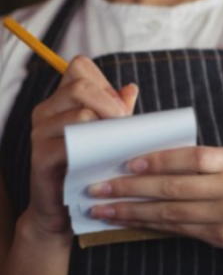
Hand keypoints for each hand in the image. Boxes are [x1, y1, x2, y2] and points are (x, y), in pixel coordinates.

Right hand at [24, 56, 137, 238]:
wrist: (65, 208)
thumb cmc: (90, 167)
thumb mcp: (107, 135)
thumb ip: (117, 111)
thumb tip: (130, 88)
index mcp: (61, 101)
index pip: (80, 67)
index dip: (105, 82)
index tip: (120, 108)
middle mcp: (46, 111)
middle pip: (81, 86)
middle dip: (111, 104)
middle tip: (125, 126)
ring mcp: (40, 133)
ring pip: (80, 113)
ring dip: (107, 128)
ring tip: (118, 146)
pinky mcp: (41, 158)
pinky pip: (70, 143)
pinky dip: (94, 148)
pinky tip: (105, 159)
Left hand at [86, 146, 222, 260]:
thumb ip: (196, 160)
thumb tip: (141, 158)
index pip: (192, 158)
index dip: (159, 161)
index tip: (127, 164)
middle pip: (175, 188)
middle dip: (132, 188)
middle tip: (99, 188)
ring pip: (170, 212)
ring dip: (132, 211)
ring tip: (103, 209)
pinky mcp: (219, 236)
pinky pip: (176, 229)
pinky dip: (147, 224)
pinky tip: (126, 220)